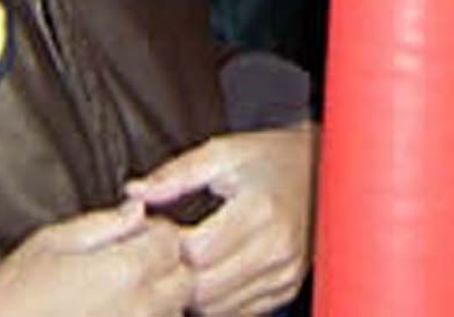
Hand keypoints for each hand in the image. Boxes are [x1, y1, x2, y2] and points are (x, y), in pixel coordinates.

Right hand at [0, 203, 191, 316]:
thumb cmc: (15, 298)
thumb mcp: (52, 242)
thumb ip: (102, 224)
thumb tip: (134, 212)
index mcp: (123, 270)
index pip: (171, 241)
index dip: (155, 233)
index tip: (137, 234)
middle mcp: (139, 307)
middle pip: (183, 279)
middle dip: (166, 266)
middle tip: (134, 262)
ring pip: (173, 311)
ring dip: (158, 299)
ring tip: (119, 294)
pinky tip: (113, 313)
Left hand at [127, 125, 315, 316]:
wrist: (318, 170)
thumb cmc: (268, 157)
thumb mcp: (222, 152)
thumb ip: (177, 174)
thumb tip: (134, 192)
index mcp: (260, 210)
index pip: (197, 252)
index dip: (169, 245)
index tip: (160, 227)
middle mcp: (278, 248)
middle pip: (206, 287)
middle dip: (177, 271)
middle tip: (168, 247)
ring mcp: (285, 273)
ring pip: (219, 307)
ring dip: (195, 290)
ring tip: (190, 257)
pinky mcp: (287, 288)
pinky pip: (239, 312)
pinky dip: (217, 299)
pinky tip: (212, 270)